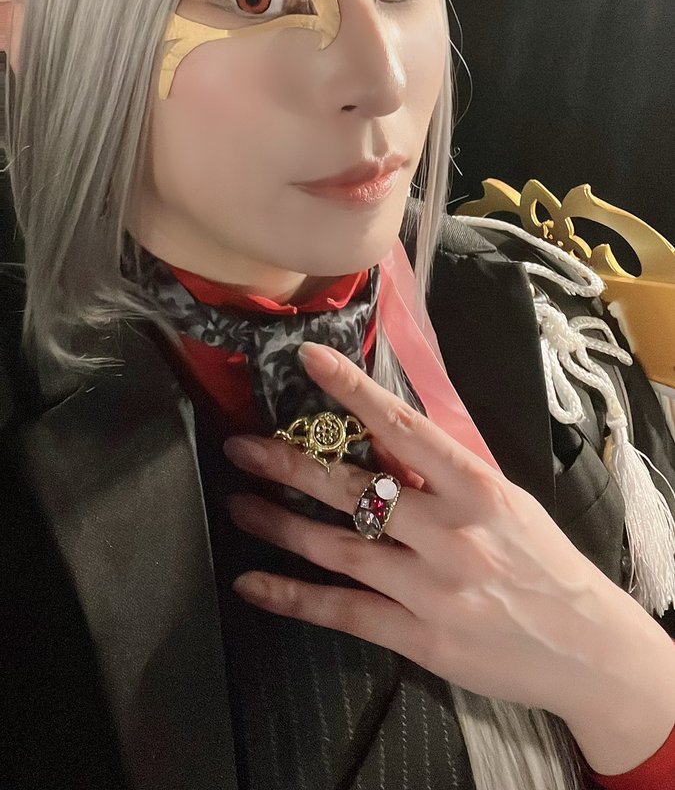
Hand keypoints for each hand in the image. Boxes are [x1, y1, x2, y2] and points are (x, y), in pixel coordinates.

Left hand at [223, 341, 659, 730]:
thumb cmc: (543, 563)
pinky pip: (342, 611)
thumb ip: (445, 470)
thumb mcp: (506, 500)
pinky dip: (293, 596)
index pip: (403, 427)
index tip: (311, 360)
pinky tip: (254, 582)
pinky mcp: (418, 638)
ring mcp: (430, 588)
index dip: (352, 391)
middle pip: (354, 488)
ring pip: (337, 547)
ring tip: (240, 503)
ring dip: (279, 524)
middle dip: (290, 465)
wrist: (587, 649)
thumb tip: (382, 434)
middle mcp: (450, 533)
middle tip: (241, 446)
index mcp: (477, 488)